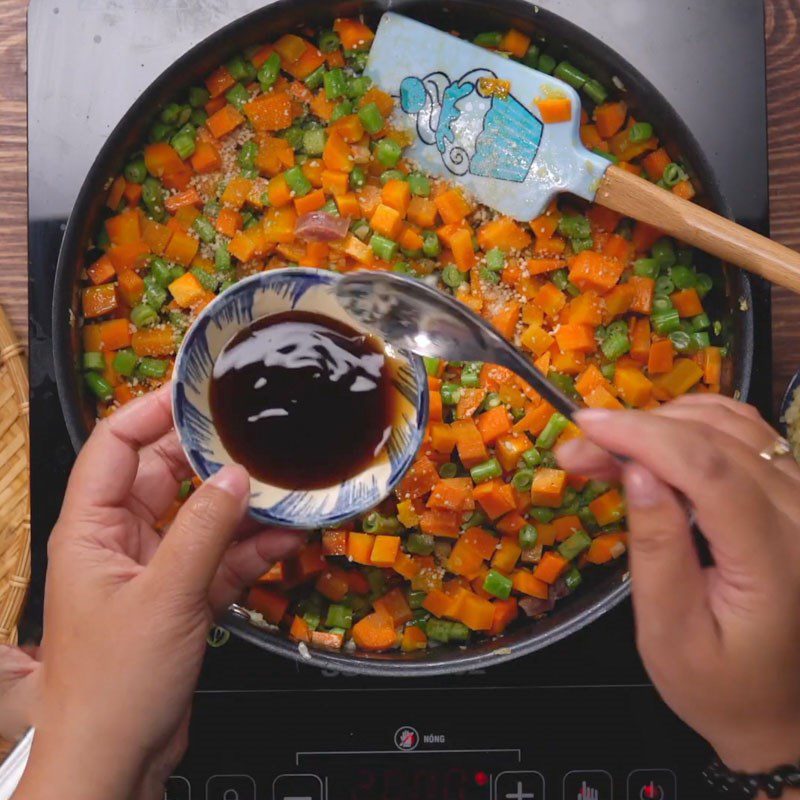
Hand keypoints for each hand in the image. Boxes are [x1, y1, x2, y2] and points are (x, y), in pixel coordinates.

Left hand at [15, 386, 305, 799]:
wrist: (116, 760)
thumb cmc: (114, 683)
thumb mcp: (164, 596)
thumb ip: (204, 530)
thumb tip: (238, 477)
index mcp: (93, 526)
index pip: (117, 443)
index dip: (155, 410)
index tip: (202, 390)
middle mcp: (122, 538)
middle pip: (168, 474)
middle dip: (214, 456)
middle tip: (262, 434)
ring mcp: (156, 567)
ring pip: (202, 516)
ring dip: (243, 506)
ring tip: (288, 487)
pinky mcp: (183, 596)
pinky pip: (221, 557)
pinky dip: (252, 548)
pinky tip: (288, 538)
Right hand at [557, 395, 799, 779]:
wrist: (779, 705)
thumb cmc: (718, 682)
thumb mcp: (669, 633)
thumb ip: (657, 551)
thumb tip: (635, 472)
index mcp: (776, 561)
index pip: (709, 471)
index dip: (642, 437)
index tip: (582, 428)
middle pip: (715, 440)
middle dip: (636, 430)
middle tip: (577, 450)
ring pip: (732, 424)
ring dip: (661, 423)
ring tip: (608, 449)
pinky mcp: (797, 493)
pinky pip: (749, 431)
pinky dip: (695, 421)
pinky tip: (657, 438)